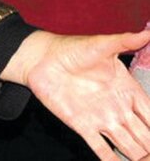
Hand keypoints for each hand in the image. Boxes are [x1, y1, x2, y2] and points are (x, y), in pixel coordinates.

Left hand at [2, 28, 149, 159]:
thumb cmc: (73, 49)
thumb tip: (147, 32)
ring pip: (129, 146)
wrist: (42, 59)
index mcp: (127, 90)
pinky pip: (102, 150)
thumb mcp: (101, 45)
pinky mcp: (83, 126)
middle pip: (145, 136)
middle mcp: (119, 109)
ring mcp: (102, 119)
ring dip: (139, 157)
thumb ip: (124, 41)